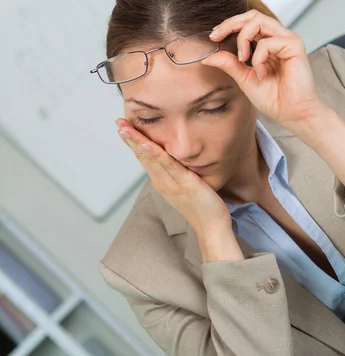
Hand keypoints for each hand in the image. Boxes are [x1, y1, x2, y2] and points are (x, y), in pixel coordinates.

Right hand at [115, 119, 232, 243]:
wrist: (212, 229)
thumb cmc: (203, 208)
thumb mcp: (187, 188)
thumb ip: (179, 175)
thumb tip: (178, 160)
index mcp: (162, 183)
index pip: (145, 158)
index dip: (134, 143)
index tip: (124, 128)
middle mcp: (163, 183)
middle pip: (143, 157)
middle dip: (130, 139)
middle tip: (118, 122)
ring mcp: (173, 184)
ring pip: (151, 160)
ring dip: (138, 143)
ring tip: (126, 128)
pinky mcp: (186, 185)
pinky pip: (170, 167)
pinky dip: (157, 155)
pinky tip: (148, 145)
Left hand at [202, 10, 323, 130]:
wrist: (292, 114)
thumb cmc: (275, 100)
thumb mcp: (245, 79)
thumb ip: (229, 64)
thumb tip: (208, 56)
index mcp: (270, 44)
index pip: (248, 23)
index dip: (229, 25)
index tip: (213, 37)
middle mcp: (280, 38)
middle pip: (252, 16)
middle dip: (231, 24)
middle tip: (217, 36)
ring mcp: (288, 40)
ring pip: (258, 21)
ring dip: (243, 38)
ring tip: (243, 59)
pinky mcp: (294, 46)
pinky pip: (267, 42)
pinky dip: (258, 58)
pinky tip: (262, 73)